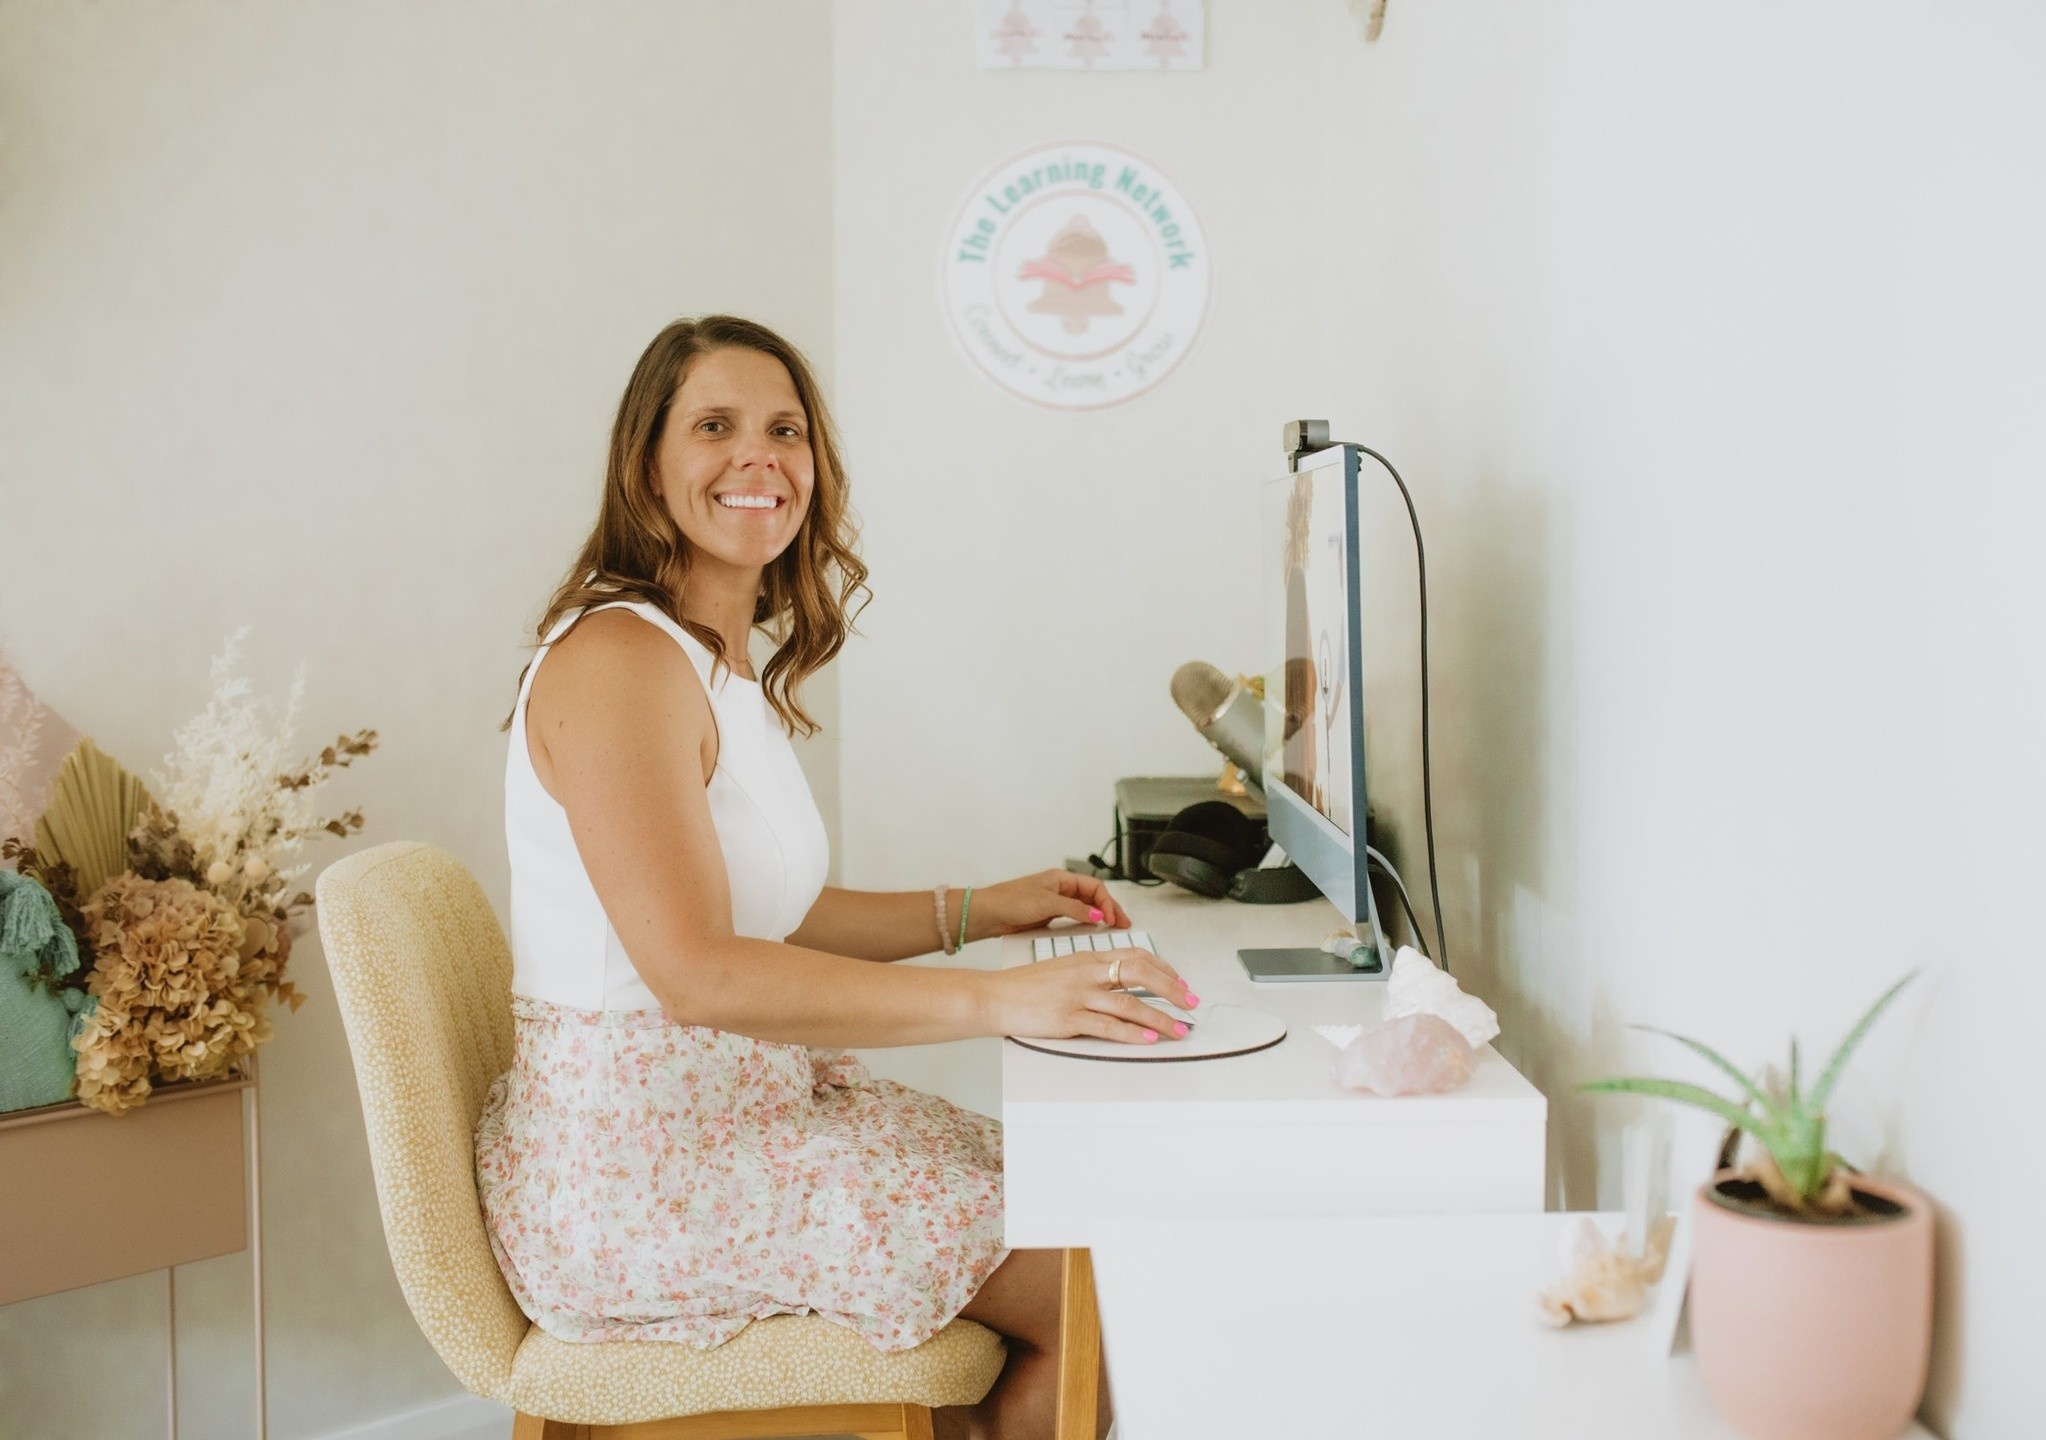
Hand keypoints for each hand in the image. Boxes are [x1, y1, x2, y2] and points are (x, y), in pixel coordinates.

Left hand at [968, 869, 1130, 940]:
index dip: (1107, 902)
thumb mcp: (1047, 904)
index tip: (1112, 919)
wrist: (986, 914)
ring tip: (1113, 928)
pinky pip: (1073, 919)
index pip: (1094, 887)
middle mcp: (1060, 889)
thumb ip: (1075, 909)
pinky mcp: (1048, 917)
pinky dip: (1085, 924)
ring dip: (1099, 917)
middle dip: (1109, 909)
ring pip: (1085, 908)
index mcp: (1061, 879)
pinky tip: (1091, 932)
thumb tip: (1098, 915)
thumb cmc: (1010, 901)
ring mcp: (1054, 904)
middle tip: (1123, 924)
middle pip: (1093, 897)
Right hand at [982, 948, 1198, 1043]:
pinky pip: (1108, 1026)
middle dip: (1171, 990)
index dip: (1164, 969)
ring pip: (1129, 1003)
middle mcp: (1086, 972)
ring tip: (1178, 1028)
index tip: (1180, 982)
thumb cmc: (1024, 985)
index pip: (1135, 955)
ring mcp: (1078, 996)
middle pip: (1140, 973)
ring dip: (1159, 1017)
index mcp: (1087, 957)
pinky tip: (1148, 1038)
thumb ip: (1090, 972)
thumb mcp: (1062, 968)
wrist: (994, 996)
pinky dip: (1133, 1033)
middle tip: (1190, 1003)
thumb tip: (1117, 982)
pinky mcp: (1069, 1019)